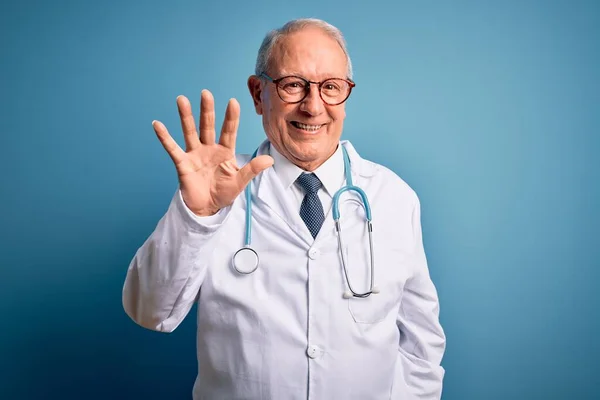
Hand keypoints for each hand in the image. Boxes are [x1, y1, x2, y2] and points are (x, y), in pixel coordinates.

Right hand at [152, 90, 273, 215]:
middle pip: (207, 126)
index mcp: (225, 151)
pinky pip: (172, 149)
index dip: (231, 117)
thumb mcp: (240, 182)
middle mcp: (209, 149)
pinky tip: (157, 124)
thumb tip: (270, 160)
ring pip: (190, 132)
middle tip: (206, 93)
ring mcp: (195, 154)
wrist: (207, 208)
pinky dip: (164, 137)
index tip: (233, 101)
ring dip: (185, 116)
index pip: (229, 131)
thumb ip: (252, 169)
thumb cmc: (224, 193)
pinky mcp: (182, 164)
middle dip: (207, 110)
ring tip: (182, 99)